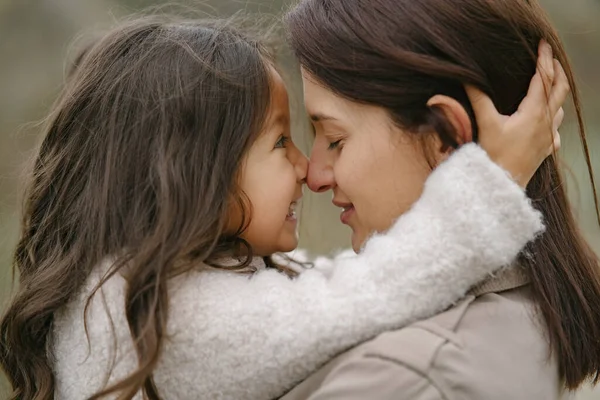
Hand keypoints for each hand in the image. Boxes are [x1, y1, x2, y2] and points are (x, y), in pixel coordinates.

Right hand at [466, 40, 568, 187]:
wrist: (501, 185)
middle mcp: (546, 122)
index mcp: (534, 112)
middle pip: (559, 89)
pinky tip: (547, 123)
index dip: (543, 59)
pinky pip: (555, 130)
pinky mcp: (545, 150)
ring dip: (556, 93)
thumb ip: (479, 99)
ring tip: (549, 85)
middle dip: (556, 71)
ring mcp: (548, 137)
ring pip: (559, 108)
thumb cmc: (494, 156)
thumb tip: (468, 78)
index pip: (543, 78)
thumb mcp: (486, 124)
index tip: (543, 45)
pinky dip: (553, 119)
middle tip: (550, 58)